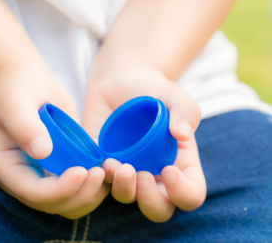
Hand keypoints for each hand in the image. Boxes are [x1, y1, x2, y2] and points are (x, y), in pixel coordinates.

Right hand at [0, 61, 108, 218]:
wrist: (25, 81)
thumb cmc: (16, 89)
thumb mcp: (15, 104)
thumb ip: (25, 128)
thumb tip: (43, 152)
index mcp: (5, 166)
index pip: (32, 192)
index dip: (59, 189)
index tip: (82, 172)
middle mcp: (24, 175)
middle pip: (53, 203)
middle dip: (78, 194)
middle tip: (99, 173)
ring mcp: (42, 171)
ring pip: (68, 200)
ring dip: (89, 193)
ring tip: (105, 171)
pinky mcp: (59, 164)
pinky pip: (77, 184)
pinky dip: (92, 182)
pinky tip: (105, 167)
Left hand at [83, 64, 205, 221]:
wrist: (122, 81)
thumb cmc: (153, 90)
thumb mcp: (174, 95)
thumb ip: (186, 111)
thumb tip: (182, 134)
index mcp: (180, 163)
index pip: (190, 194)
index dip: (183, 192)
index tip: (169, 170)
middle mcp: (155, 173)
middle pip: (158, 208)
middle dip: (150, 201)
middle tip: (142, 176)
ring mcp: (129, 170)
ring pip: (127, 197)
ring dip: (122, 187)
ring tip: (115, 163)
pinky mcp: (104, 163)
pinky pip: (100, 182)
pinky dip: (99, 178)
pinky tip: (99, 160)